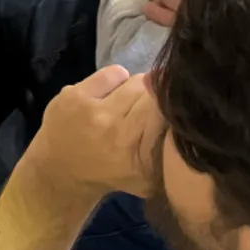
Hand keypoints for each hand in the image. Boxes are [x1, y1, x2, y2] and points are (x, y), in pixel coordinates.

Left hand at [24, 65, 162, 200]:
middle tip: (147, 110)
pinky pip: (114, 73)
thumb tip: (188, 118)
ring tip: (128, 104)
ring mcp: (92, 110)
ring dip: (138, 89)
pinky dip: (118, 80)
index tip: (172, 110)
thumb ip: (169, 153)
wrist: (60, 170)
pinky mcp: (74, 94)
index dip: (173, 108)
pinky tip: (110, 96)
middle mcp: (115, 130)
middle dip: (157, 99)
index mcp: (136, 152)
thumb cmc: (111, 174)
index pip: (166, 114)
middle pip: (155, 95)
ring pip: (136, 82)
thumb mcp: (148, 177)